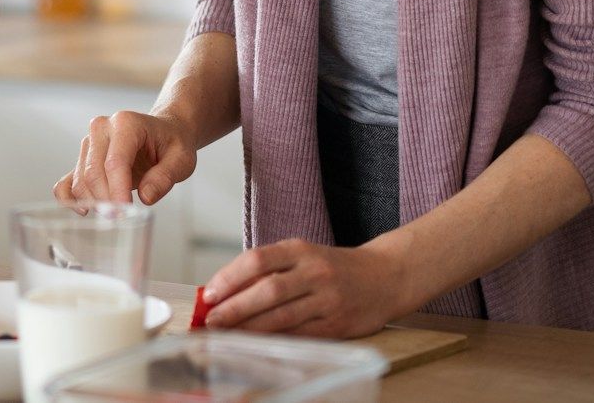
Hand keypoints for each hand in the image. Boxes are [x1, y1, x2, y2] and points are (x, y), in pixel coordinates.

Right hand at [54, 110, 196, 207]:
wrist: (163, 131)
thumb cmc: (171, 143)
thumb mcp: (182, 159)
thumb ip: (165, 177)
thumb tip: (146, 197)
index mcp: (126, 123)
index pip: (114, 162)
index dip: (117, 191)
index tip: (125, 211)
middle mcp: (101, 128)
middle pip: (93, 172)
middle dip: (106, 200)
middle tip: (122, 218)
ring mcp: (89, 142)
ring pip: (81, 179)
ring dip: (94, 201)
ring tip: (115, 213)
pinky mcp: (83, 158)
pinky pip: (67, 181)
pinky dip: (70, 198)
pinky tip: (85, 210)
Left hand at [201, 238, 413, 337]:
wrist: (385, 277)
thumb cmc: (332, 266)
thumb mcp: (302, 255)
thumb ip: (268, 268)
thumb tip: (224, 290)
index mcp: (300, 250)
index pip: (257, 260)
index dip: (229, 278)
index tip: (208, 294)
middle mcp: (315, 272)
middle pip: (267, 291)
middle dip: (235, 308)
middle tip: (211, 320)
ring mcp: (328, 299)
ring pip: (282, 317)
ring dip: (250, 328)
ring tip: (227, 334)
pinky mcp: (337, 325)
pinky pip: (300, 335)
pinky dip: (275, 340)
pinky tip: (257, 343)